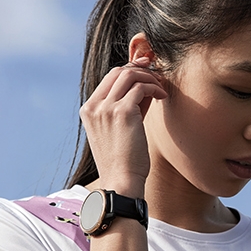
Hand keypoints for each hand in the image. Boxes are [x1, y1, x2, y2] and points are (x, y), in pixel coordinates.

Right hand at [79, 56, 166, 196]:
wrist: (121, 182)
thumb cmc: (123, 161)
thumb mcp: (118, 130)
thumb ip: (126, 107)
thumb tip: (144, 87)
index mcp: (88, 110)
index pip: (109, 78)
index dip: (130, 70)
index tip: (146, 71)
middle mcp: (94, 106)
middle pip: (118, 71)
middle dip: (140, 69)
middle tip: (157, 75)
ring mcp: (106, 108)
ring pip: (130, 75)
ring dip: (149, 77)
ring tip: (160, 88)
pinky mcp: (123, 112)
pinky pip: (141, 88)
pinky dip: (155, 88)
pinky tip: (162, 97)